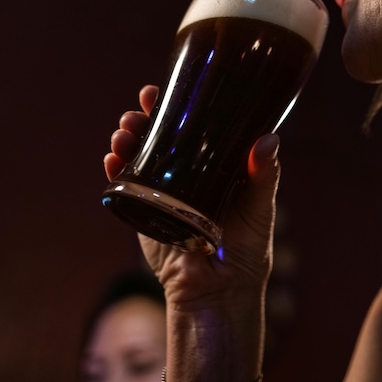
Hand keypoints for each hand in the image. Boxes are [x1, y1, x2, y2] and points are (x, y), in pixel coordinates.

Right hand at [103, 85, 279, 309]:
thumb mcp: (260, 207)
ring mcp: (162, 192)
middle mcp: (187, 173)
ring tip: (123, 132)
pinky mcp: (145, 214)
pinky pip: (126, 188)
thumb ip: (265, 175)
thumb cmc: (247, 248)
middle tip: (138, 110)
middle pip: (160, 136)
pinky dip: (116, 171)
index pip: (194, 126)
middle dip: (144, 119)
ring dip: (127, 140)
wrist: (219, 291)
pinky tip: (113, 159)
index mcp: (214, 165)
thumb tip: (268, 139)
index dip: (178, 105)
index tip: (164, 90)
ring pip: (139, 157)